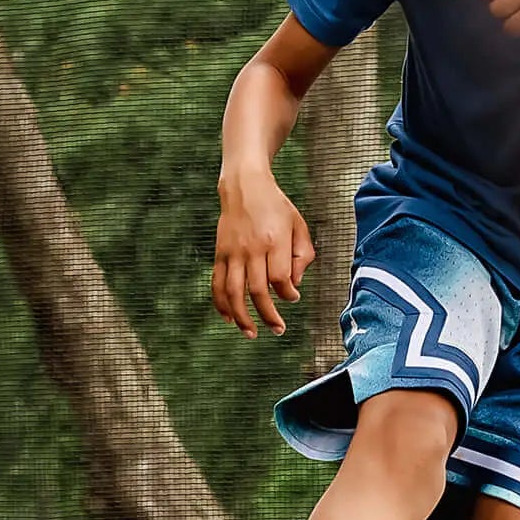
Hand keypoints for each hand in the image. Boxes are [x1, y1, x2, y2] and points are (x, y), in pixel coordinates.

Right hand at [213, 168, 314, 337]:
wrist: (244, 186)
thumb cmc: (276, 207)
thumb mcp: (298, 225)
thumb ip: (302, 256)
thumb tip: (293, 285)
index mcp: (274, 240)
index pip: (280, 278)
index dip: (287, 294)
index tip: (292, 298)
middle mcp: (251, 248)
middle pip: (257, 291)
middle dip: (268, 315)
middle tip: (278, 329)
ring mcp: (232, 252)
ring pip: (234, 292)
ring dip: (242, 317)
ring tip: (251, 333)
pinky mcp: (220, 254)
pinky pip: (217, 284)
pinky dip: (221, 304)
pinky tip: (229, 318)